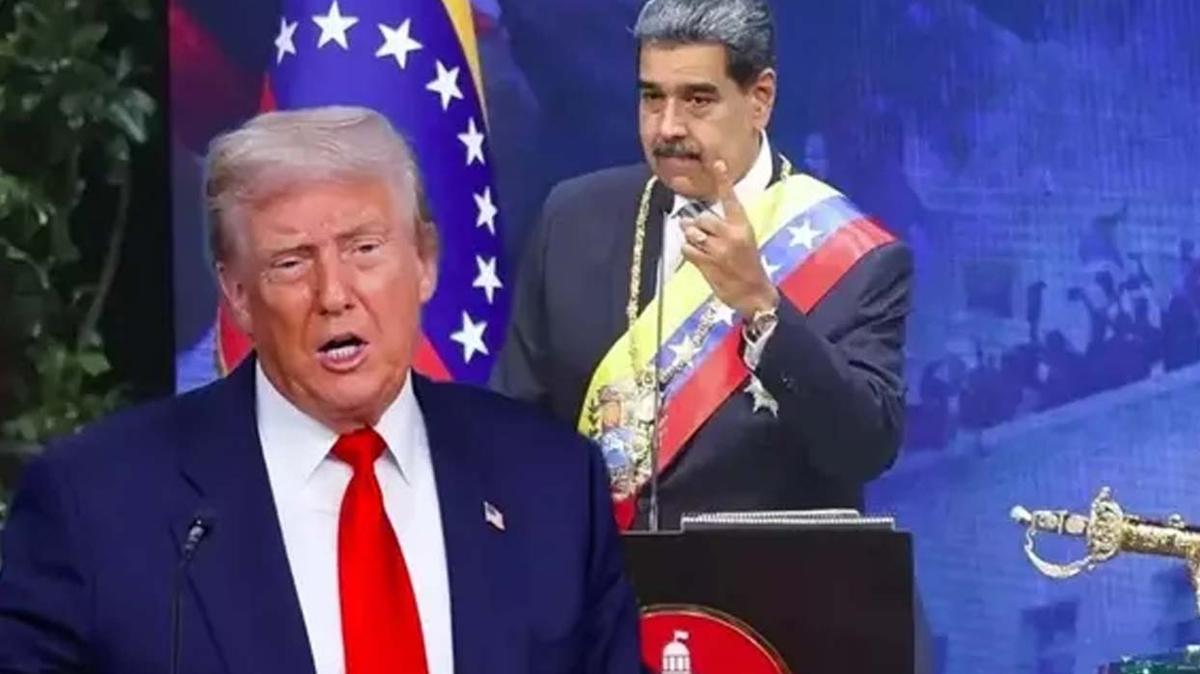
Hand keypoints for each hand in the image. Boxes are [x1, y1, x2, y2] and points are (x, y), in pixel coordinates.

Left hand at [679, 158, 778, 316]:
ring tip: (702, 247)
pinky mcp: (708, 264)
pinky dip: (689, 252)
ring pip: (693, 233)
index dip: (723, 181)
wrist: (754, 293)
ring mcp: (719, 250)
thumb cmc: (748, 267)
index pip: (731, 199)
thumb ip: (722, 229)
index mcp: (743, 227)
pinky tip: (700, 259)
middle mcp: (732, 235)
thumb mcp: (744, 242)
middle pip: (703, 219)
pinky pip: (688, 249)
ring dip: (692, 238)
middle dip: (697, 227)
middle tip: (702, 237)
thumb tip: (690, 222)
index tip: (718, 163)